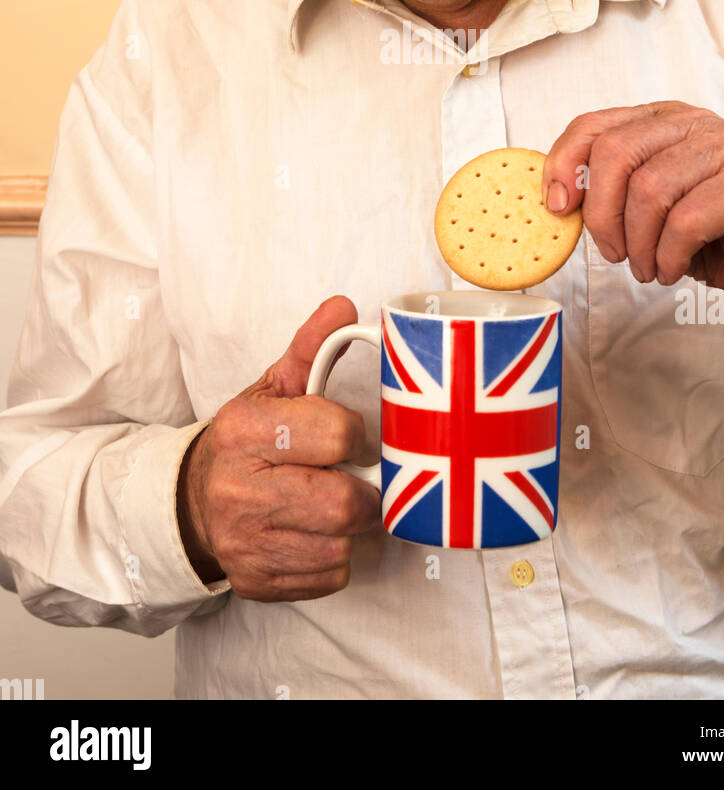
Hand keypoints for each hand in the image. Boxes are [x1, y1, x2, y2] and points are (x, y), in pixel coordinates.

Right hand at [176, 296, 380, 599]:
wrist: (194, 500)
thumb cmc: (247, 440)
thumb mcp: (271, 388)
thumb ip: (311, 349)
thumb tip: (343, 307)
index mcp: (243, 431)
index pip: (335, 434)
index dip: (355, 435)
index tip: (348, 437)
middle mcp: (238, 490)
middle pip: (342, 503)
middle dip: (362, 491)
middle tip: (355, 478)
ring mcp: (245, 543)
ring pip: (340, 546)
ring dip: (350, 528)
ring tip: (334, 505)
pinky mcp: (256, 583)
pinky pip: (329, 578)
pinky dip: (334, 558)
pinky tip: (316, 534)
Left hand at [542, 101, 723, 340]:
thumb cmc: (707, 238)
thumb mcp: (645, 211)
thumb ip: (607, 193)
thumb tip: (555, 199)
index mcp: (660, 121)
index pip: (593, 125)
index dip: (563, 164)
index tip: (557, 209)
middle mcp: (693, 122)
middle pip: (616, 152)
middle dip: (602, 214)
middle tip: (613, 254)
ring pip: (650, 189)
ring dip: (638, 244)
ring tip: (648, 268)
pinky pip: (688, 219)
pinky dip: (669, 255)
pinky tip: (673, 268)